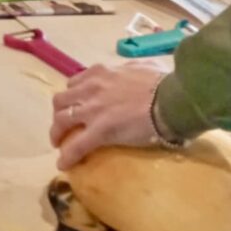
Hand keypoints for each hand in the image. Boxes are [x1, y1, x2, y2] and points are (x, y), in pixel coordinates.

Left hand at [50, 61, 172, 168]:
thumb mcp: (145, 66)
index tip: (75, 104)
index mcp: (101, 73)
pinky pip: (77, 145)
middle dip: (58, 112)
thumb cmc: (165, 83)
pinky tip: (64, 164)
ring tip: (58, 144)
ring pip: (61, 120)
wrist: (174, 100)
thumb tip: (138, 70)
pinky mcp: (100, 130)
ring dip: (56, 132)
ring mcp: (93, 109)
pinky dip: (67, 156)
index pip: (76, 83)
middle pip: (61, 100)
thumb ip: (134, 68)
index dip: (73, 95)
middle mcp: (91, 88)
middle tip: (62, 125)